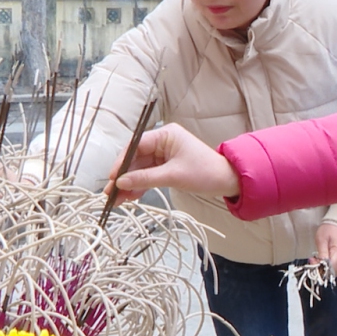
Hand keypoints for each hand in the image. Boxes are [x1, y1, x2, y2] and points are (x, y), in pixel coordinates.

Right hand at [107, 123, 239, 202]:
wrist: (227, 181)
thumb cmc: (205, 172)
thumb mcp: (173, 176)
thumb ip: (145, 178)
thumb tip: (120, 182)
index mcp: (166, 135)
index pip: (136, 145)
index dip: (121, 162)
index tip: (111, 177)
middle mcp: (163, 142)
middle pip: (135, 158)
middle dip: (123, 177)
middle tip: (110, 193)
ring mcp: (164, 154)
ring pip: (139, 169)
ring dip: (129, 184)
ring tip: (117, 200)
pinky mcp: (166, 166)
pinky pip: (147, 175)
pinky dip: (139, 186)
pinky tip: (129, 197)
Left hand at [314, 223, 336, 275]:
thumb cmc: (329, 230)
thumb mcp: (321, 240)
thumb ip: (322, 254)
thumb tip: (320, 265)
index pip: (331, 268)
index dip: (321, 269)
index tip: (313, 263)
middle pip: (333, 271)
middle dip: (321, 269)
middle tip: (312, 261)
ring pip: (334, 271)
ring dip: (324, 268)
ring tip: (316, 260)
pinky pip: (336, 267)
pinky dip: (328, 266)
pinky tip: (322, 260)